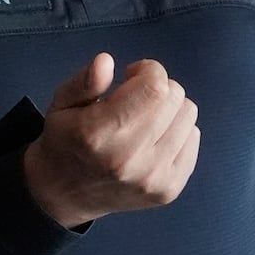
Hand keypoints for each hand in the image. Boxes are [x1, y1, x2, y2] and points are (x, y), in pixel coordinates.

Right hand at [22, 54, 199, 227]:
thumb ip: (84, 81)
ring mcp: (152, 178)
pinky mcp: (169, 189)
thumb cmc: (65, 141)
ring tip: (144, 118)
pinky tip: (153, 138)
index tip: (131, 75)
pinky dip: (176, 131)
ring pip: (188, 116)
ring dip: (169, 109)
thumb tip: (106, 62)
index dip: (147, 70)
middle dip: (157, 87)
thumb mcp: (61, 104)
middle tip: (135, 97)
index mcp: (98, 134)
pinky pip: (193, 139)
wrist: (66, 193)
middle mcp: (128, 159)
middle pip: (175, 98)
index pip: (154, 87)